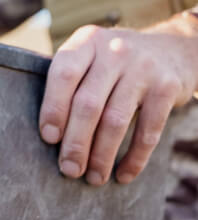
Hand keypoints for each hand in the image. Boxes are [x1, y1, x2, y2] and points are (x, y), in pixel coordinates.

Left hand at [38, 13, 197, 184]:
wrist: (172, 48)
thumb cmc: (115, 62)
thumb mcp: (92, 55)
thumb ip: (71, 80)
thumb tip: (48, 135)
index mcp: (87, 42)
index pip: (64, 74)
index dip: (53, 108)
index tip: (48, 138)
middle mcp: (114, 51)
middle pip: (88, 103)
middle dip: (75, 142)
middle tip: (69, 169)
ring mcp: (142, 68)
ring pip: (115, 121)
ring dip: (101, 156)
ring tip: (93, 178)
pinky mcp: (167, 88)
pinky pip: (148, 131)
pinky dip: (134, 158)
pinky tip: (123, 174)